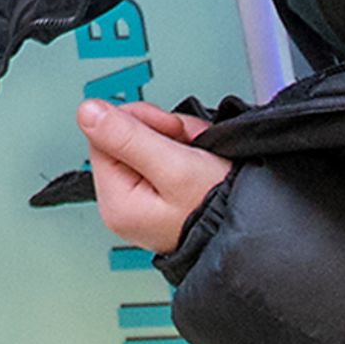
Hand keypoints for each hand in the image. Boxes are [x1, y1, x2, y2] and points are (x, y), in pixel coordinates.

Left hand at [80, 99, 230, 252]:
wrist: (258, 232)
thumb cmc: (219, 212)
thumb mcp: (174, 166)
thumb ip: (127, 136)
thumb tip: (86, 111)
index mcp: (116, 202)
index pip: (102, 133)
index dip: (137, 121)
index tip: (168, 130)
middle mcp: (124, 205)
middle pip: (125, 136)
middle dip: (163, 130)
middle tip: (189, 144)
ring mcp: (143, 202)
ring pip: (149, 141)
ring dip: (180, 138)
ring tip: (202, 155)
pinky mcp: (162, 196)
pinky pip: (165, 155)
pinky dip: (188, 150)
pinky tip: (204, 160)